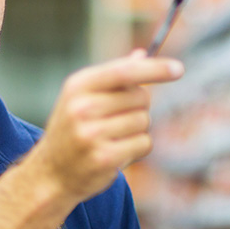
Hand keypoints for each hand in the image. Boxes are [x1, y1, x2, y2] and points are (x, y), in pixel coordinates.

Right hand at [29, 49, 182, 202]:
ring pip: (144, 121)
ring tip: (113, 138)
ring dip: (138, 130)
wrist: (50, 174)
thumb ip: (113, 76)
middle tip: (117, 120)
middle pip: (141, 97)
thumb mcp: (82, 98)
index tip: (178, 69)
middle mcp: (82, 107)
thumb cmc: (72, 130)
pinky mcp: (104, 158)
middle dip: (139, 107)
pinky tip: (117, 152)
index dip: (154, 69)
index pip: (124, 71)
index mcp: (78, 86)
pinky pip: (143, 143)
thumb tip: (142, 54)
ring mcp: (92, 134)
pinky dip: (138, 148)